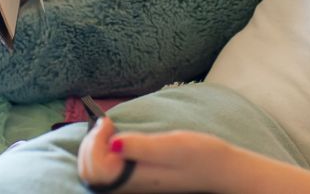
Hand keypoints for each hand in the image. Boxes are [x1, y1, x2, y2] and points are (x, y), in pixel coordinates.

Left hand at [78, 118, 232, 192]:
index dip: (94, 143)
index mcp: (134, 180)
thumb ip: (141, 146)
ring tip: (108, 129)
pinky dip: (101, 152)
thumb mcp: (172, 145)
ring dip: (94, 147)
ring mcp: (130, 184)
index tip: (108, 123)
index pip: (95, 169)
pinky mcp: (134, 178)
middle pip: (89, 172)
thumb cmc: (199, 155)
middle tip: (106, 124)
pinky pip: (105, 169)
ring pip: (94, 171)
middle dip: (90, 144)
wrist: (220, 169)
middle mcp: (128, 186)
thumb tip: (113, 143)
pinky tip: (113, 138)